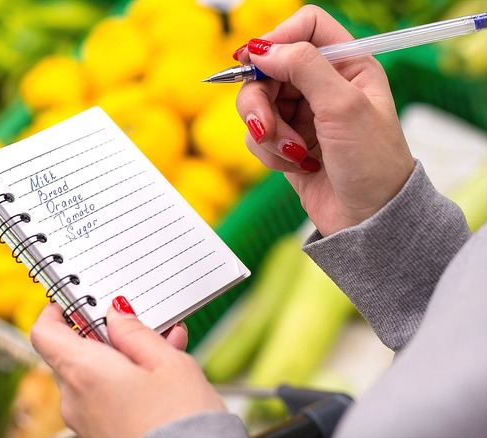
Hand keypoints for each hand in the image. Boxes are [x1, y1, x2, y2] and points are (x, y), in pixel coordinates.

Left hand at [30, 298, 225, 436]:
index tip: (78, 298)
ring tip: (163, 348)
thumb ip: (136, 333)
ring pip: (92, 375)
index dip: (57, 309)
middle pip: (72, 351)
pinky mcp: (100, 434)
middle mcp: (75, 399)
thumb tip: (116, 314)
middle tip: (139, 322)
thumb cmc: (181, 423)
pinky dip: (125, 382)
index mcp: (83, 372)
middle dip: (105, 334)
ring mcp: (85, 420)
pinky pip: (103, 398)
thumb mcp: (168, 363)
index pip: (44, 331)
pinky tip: (160, 377)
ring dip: (121, 358)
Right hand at [234, 5, 414, 235]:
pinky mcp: (286, 142)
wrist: (369, 221)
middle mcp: (322, 85)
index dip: (277, 39)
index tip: (256, 62)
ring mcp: (302, 114)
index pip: (305, 27)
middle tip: (264, 125)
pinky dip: (269, 152)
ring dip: (266, 131)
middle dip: (260, 99)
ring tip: (290, 153)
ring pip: (257, 103)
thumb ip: (303, 67)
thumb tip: (260, 48)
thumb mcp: (343, 105)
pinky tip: (295, 165)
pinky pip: (257, 135)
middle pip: (269, 68)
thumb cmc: (373, 163)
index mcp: (347, 64)